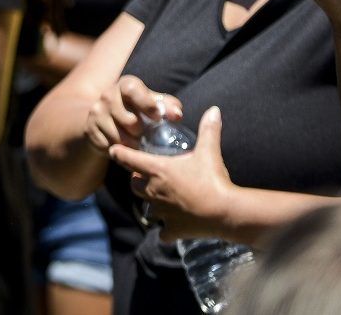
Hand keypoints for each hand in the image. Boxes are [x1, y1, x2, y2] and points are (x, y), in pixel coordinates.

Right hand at [85, 75, 183, 153]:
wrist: (106, 117)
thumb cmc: (138, 109)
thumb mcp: (153, 103)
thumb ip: (167, 106)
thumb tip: (176, 115)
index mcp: (125, 85)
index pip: (132, 90)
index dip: (146, 104)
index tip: (157, 117)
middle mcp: (107, 95)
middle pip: (129, 120)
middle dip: (140, 132)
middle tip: (145, 134)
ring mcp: (96, 112)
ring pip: (119, 137)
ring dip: (131, 144)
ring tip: (136, 142)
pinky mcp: (89, 129)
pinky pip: (109, 146)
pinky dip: (119, 150)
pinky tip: (123, 146)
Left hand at [108, 107, 235, 240]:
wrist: (226, 213)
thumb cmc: (213, 180)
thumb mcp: (209, 152)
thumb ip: (209, 130)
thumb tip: (214, 109)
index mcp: (157, 171)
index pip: (128, 159)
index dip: (119, 153)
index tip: (113, 150)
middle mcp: (153, 191)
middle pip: (134, 184)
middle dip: (139, 180)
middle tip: (149, 176)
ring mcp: (161, 212)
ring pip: (146, 206)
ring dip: (151, 202)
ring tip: (162, 198)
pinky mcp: (172, 229)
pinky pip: (162, 231)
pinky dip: (166, 229)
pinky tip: (173, 225)